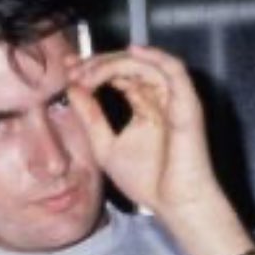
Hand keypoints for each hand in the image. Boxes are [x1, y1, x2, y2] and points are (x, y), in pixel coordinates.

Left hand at [66, 44, 225, 219]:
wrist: (174, 203)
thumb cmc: (147, 180)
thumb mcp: (104, 145)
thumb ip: (90, 117)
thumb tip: (73, 89)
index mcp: (144, 105)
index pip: (118, 75)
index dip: (93, 68)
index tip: (67, 69)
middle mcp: (160, 98)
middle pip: (130, 65)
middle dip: (99, 62)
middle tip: (73, 68)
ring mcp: (174, 98)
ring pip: (146, 64)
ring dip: (116, 62)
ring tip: (89, 71)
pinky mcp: (187, 103)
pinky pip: (174, 70)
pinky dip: (154, 57)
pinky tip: (131, 52)